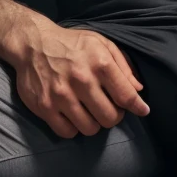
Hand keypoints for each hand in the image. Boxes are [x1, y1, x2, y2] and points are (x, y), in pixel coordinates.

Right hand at [14, 22, 149, 138]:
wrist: (33, 43)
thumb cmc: (73, 44)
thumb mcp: (102, 44)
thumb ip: (123, 65)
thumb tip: (138, 89)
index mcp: (100, 63)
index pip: (126, 95)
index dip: (138, 107)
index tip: (143, 111)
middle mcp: (82, 80)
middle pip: (110, 117)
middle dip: (114, 116)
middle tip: (109, 107)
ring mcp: (61, 95)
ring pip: (90, 128)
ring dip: (94, 123)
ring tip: (91, 111)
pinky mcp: (45, 107)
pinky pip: (67, 132)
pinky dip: (74, 128)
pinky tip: (74, 116)